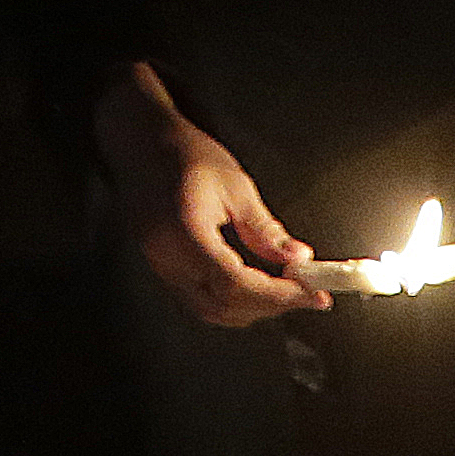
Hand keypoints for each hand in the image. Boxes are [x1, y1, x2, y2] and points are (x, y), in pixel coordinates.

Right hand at [95, 64, 323, 325]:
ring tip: (288, 292)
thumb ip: (265, 230)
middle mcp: (167, 258)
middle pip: (223, 306)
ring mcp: (161, 267)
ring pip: (211, 311)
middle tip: (310, 294)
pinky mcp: (163, 269)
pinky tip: (259, 289)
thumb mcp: (235, 186)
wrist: (140, 144)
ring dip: (253, 309)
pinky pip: (200, 300)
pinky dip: (233, 302)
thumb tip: (299, 259)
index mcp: (185, 233)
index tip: (314, 294)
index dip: (278, 295)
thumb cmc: (186, 155)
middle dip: (271, 306)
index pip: (235, 285)